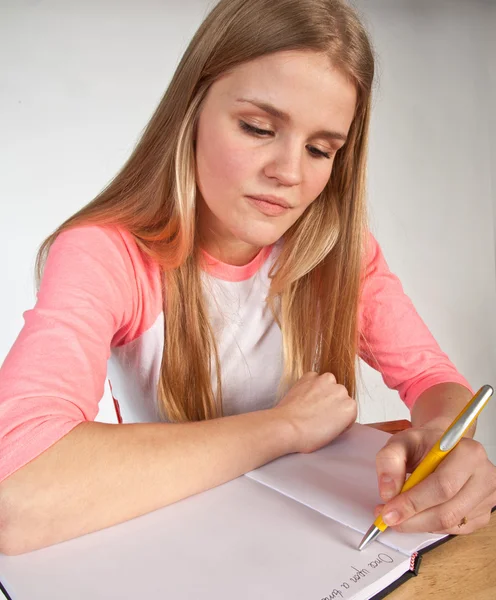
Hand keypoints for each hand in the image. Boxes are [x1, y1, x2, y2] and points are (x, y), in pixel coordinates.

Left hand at [273, 371, 356, 453]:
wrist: (286, 427)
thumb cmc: (306, 436)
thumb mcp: (333, 434)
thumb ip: (340, 420)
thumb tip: (335, 415)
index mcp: (350, 407)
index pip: (348, 410)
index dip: (339, 417)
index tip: (331, 421)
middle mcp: (341, 391)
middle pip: (339, 395)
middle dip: (331, 402)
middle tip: (319, 413)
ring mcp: (325, 381)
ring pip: (328, 383)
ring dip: (322, 390)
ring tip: (310, 404)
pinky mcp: (310, 376)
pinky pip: (313, 378)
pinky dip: (310, 385)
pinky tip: (303, 397)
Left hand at [374, 426, 495, 534]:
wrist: (442, 447)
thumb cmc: (425, 444)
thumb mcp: (402, 442)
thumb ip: (390, 460)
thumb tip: (388, 492)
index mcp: (469, 452)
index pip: (443, 486)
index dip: (413, 502)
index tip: (388, 511)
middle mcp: (484, 476)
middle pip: (447, 511)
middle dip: (412, 519)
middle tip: (388, 517)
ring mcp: (487, 498)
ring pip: (449, 524)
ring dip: (418, 524)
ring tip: (398, 514)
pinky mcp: (482, 515)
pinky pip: (453, 529)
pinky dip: (429, 526)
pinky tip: (417, 514)